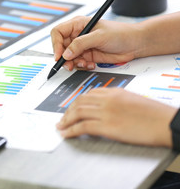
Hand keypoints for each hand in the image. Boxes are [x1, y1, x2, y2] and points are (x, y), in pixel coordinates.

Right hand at [50, 16, 141, 70]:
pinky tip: (91, 64)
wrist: (134, 44)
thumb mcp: (99, 36)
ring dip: (74, 63)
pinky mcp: (87, 55)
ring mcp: (82, 46)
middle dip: (64, 57)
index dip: (56, 44)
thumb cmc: (120, 33)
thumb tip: (65, 53)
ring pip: (68, 57)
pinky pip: (77, 63)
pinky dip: (82, 66)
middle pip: (61, 47)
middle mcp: (77, 35)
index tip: (59, 56)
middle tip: (69, 65)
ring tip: (84, 63)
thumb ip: (80, 44)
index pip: (58, 32)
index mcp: (77, 24)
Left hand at [57, 88, 176, 146]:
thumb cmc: (155, 114)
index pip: (89, 94)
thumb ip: (117, 101)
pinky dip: (71, 131)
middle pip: (79, 102)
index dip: (77, 101)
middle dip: (68, 111)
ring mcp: (106, 112)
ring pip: (77, 113)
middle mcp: (108, 100)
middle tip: (63, 119)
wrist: (166, 122)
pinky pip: (82, 127)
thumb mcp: (133, 100)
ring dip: (66, 121)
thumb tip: (105, 109)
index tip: (72, 108)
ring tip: (61, 127)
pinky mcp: (107, 126)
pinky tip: (67, 134)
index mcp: (115, 92)